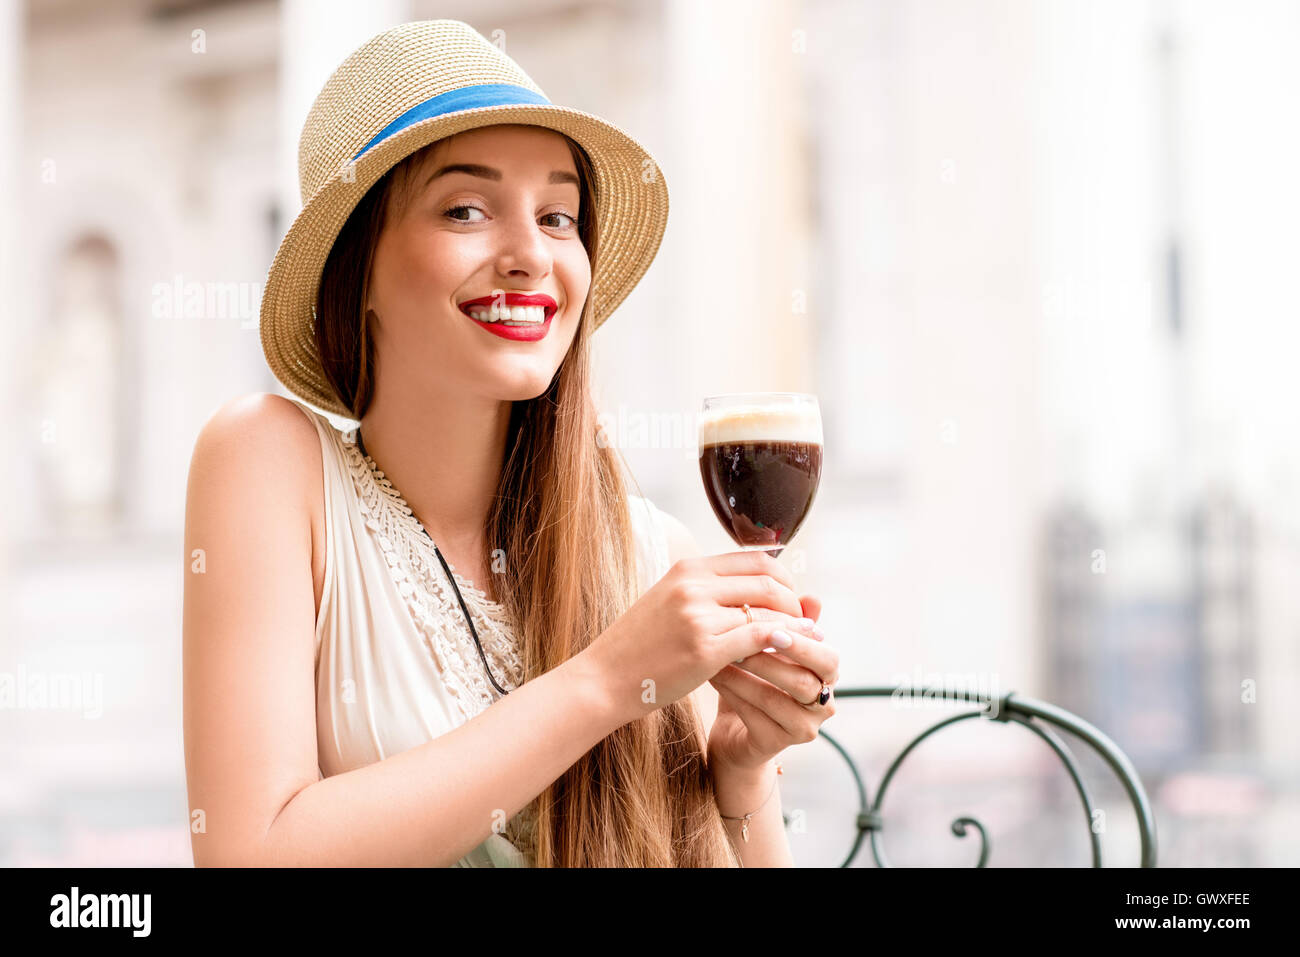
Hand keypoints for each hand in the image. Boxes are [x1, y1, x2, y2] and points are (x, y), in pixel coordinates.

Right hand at [582, 551, 824, 725]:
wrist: (603, 679)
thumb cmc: (638, 647)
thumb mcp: (669, 602)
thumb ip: (707, 592)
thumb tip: (751, 590)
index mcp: (688, 569)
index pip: (756, 559)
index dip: (784, 577)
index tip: (792, 597)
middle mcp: (694, 585)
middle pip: (768, 581)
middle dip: (794, 601)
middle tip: (804, 621)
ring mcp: (698, 616)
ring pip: (768, 610)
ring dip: (794, 625)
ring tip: (806, 638)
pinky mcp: (703, 648)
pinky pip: (757, 638)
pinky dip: (780, 642)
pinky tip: (790, 651)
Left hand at [707, 593, 838, 774]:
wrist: (735, 729)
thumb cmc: (756, 678)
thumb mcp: (772, 648)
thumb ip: (789, 622)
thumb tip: (813, 595)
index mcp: (826, 677)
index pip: (827, 656)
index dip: (802, 640)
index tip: (770, 622)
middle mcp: (822, 705)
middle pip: (806, 680)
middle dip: (773, 657)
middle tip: (745, 637)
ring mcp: (801, 728)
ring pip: (775, 697)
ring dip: (745, 673)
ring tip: (720, 652)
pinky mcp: (774, 745)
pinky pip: (753, 716)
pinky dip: (732, 691)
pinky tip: (712, 674)